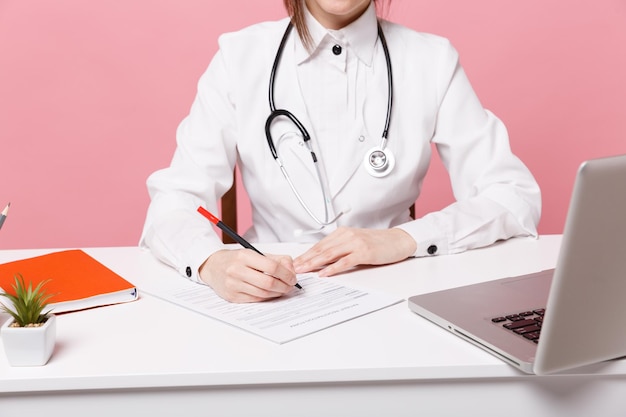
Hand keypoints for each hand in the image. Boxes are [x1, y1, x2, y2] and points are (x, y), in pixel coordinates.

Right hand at [199, 249, 296, 302]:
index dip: (286, 274)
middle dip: (284, 286)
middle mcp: (237, 270)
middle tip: (290, 286)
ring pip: (263, 293)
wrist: (212, 267)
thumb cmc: (236, 260)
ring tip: (282, 289)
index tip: (293, 277)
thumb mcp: (254, 253)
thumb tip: (291, 270)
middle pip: (268, 282)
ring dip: (277, 293)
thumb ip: (276, 259)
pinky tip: (271, 293)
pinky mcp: (232, 296)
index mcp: (244, 256)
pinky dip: (267, 297)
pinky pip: (255, 299)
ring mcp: (233, 285)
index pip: (272, 266)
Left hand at [293, 227, 416, 276]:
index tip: (295, 262)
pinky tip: (324, 274)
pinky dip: (332, 268)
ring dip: (314, 263)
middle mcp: (347, 236)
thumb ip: (340, 247)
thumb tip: (322, 259)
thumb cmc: (378, 243)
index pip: (320, 245)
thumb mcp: (355, 242)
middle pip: (321, 249)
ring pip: (329, 254)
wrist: (398, 240)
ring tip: (303, 270)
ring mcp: (355, 243)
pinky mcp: (364, 252)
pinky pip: (344, 262)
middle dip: (305, 259)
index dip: (306, 254)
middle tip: (293, 268)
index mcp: (343, 232)